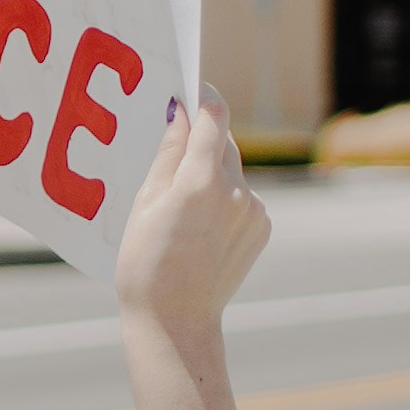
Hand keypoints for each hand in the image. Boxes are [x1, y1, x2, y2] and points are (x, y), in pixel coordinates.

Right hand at [115, 83, 266, 372]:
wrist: (176, 320)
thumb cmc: (146, 264)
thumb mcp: (146, 202)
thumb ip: (169, 153)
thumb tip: (181, 114)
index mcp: (200, 180)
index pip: (214, 116)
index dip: (203, 97)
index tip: (192, 88)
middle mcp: (236, 190)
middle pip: (224, 142)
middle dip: (203, 139)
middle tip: (175, 151)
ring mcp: (254, 210)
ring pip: (234, 170)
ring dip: (213, 172)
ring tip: (184, 206)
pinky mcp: (262, 227)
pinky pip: (244, 196)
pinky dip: (226, 198)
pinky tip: (202, 226)